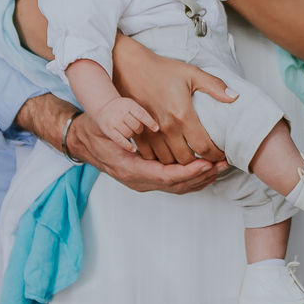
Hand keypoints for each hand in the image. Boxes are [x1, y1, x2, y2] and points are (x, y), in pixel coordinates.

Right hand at [15, 92, 220, 194]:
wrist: (81, 138)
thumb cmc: (98, 124)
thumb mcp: (114, 116)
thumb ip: (134, 119)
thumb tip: (156, 124)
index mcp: (131, 166)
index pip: (166, 175)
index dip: (188, 172)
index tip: (207, 164)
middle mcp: (137, 178)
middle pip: (175, 185)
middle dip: (201, 177)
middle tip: (222, 165)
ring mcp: (141, 181)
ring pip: (175, 188)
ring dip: (199, 180)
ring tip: (220, 168)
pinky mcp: (145, 179)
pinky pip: (171, 184)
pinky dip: (190, 180)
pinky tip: (205, 172)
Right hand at [95, 96, 158, 151]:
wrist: (104, 106)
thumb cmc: (123, 107)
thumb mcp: (131, 104)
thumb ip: (141, 113)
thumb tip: (156, 127)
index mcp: (128, 104)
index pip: (141, 114)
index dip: (150, 122)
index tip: (156, 129)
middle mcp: (120, 112)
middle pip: (136, 125)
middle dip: (139, 129)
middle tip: (138, 129)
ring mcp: (113, 121)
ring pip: (129, 133)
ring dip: (132, 135)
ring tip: (130, 132)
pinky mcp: (108, 130)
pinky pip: (120, 140)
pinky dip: (128, 146)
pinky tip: (133, 149)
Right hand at [111, 36, 232, 165]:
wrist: (130, 66)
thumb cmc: (162, 69)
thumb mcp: (192, 73)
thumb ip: (214, 86)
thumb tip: (234, 97)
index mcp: (182, 114)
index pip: (204, 147)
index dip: (215, 156)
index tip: (222, 155)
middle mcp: (166, 128)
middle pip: (186, 160)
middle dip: (199, 163)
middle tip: (208, 160)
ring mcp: (151, 133)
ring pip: (168, 162)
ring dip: (180, 164)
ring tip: (191, 160)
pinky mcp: (138, 134)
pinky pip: (151, 157)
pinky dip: (162, 161)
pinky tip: (171, 155)